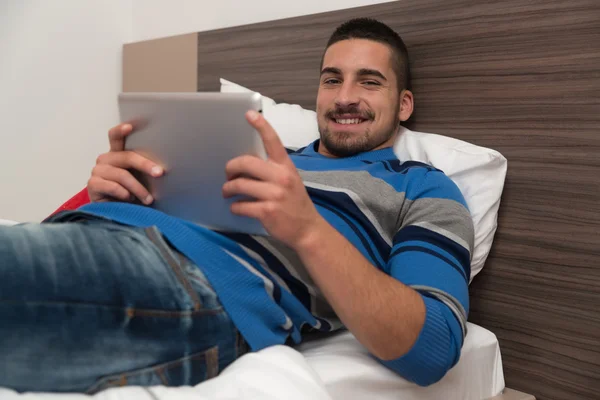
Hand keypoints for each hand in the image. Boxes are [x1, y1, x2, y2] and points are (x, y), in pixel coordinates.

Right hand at [87, 123, 163, 203]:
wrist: (115, 214)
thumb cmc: (130, 194)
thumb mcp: (139, 180)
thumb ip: (144, 170)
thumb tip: (161, 169)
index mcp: (117, 155)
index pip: (115, 137)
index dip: (121, 131)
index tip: (130, 127)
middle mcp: (105, 160)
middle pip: (126, 156)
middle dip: (145, 165)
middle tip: (159, 173)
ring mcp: (98, 171)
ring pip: (122, 175)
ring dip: (138, 188)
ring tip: (148, 199)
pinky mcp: (93, 184)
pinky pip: (112, 186)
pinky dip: (124, 193)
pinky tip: (129, 199)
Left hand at [222, 111, 324, 248]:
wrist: (308, 230)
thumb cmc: (295, 204)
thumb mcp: (289, 181)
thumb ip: (272, 171)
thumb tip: (246, 165)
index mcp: (286, 166)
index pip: (273, 141)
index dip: (261, 126)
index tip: (249, 114)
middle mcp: (281, 177)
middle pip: (246, 162)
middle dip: (231, 168)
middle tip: (227, 174)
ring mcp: (275, 194)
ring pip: (240, 184)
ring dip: (228, 188)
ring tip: (227, 192)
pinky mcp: (268, 211)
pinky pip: (241, 205)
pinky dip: (235, 207)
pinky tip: (236, 208)